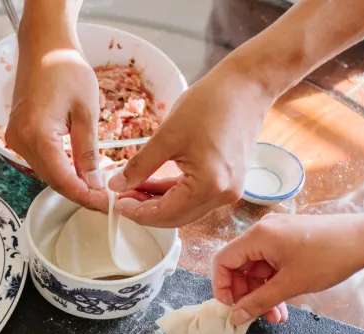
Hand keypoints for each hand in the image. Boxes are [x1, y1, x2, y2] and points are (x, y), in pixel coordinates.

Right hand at [6, 36, 106, 210]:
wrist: (43, 45)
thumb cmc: (65, 68)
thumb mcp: (86, 111)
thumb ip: (88, 152)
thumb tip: (95, 185)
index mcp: (37, 135)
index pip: (62, 180)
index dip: (85, 197)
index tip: (106, 205)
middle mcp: (21, 141)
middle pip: (53, 181)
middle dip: (80, 193)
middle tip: (107, 200)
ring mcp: (16, 139)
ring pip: (47, 174)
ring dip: (71, 183)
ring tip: (98, 188)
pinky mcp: (18, 135)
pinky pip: (41, 161)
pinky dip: (61, 170)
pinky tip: (80, 172)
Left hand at [107, 58, 273, 226]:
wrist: (246, 86)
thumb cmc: (210, 103)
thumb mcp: (167, 136)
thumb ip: (140, 165)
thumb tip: (116, 185)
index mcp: (209, 185)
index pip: (166, 213)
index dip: (138, 212)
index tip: (116, 204)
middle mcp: (223, 195)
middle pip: (176, 217)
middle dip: (146, 210)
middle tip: (121, 199)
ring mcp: (229, 190)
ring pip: (185, 209)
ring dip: (159, 202)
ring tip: (132, 189)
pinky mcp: (229, 181)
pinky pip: (196, 196)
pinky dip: (174, 192)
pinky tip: (152, 183)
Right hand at [212, 212, 363, 325]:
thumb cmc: (330, 256)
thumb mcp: (290, 285)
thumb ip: (259, 302)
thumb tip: (236, 316)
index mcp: (258, 236)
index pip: (223, 261)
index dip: (222, 286)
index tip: (232, 308)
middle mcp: (263, 232)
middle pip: (238, 266)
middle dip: (246, 294)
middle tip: (256, 316)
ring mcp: (276, 236)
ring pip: (256, 270)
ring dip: (262, 294)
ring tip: (275, 317)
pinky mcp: (289, 241)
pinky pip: (271, 266)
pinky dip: (274, 285)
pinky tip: (284, 305)